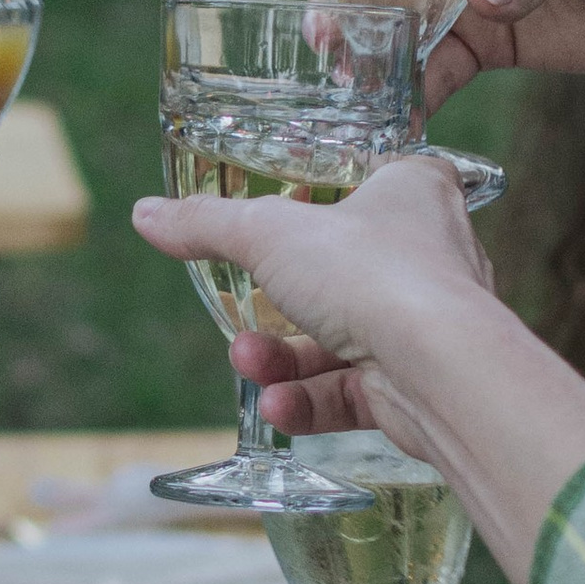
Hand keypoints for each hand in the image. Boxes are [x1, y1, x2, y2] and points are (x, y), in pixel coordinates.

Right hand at [134, 147, 584, 583]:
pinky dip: (309, 400)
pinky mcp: (416, 386)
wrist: (439, 369)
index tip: (279, 215)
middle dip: (274, 307)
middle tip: (240, 322)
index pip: (372, 178)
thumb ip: (206, 224)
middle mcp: (429, 255)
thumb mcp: (269, 233)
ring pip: (337, 341)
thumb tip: (145, 213)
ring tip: (250, 365)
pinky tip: (278, 405)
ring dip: (283, 360)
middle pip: (339, 273)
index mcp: (414, 191)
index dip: (324, 195)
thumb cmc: (373, 272)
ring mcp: (424, 325)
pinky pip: (350, 392)